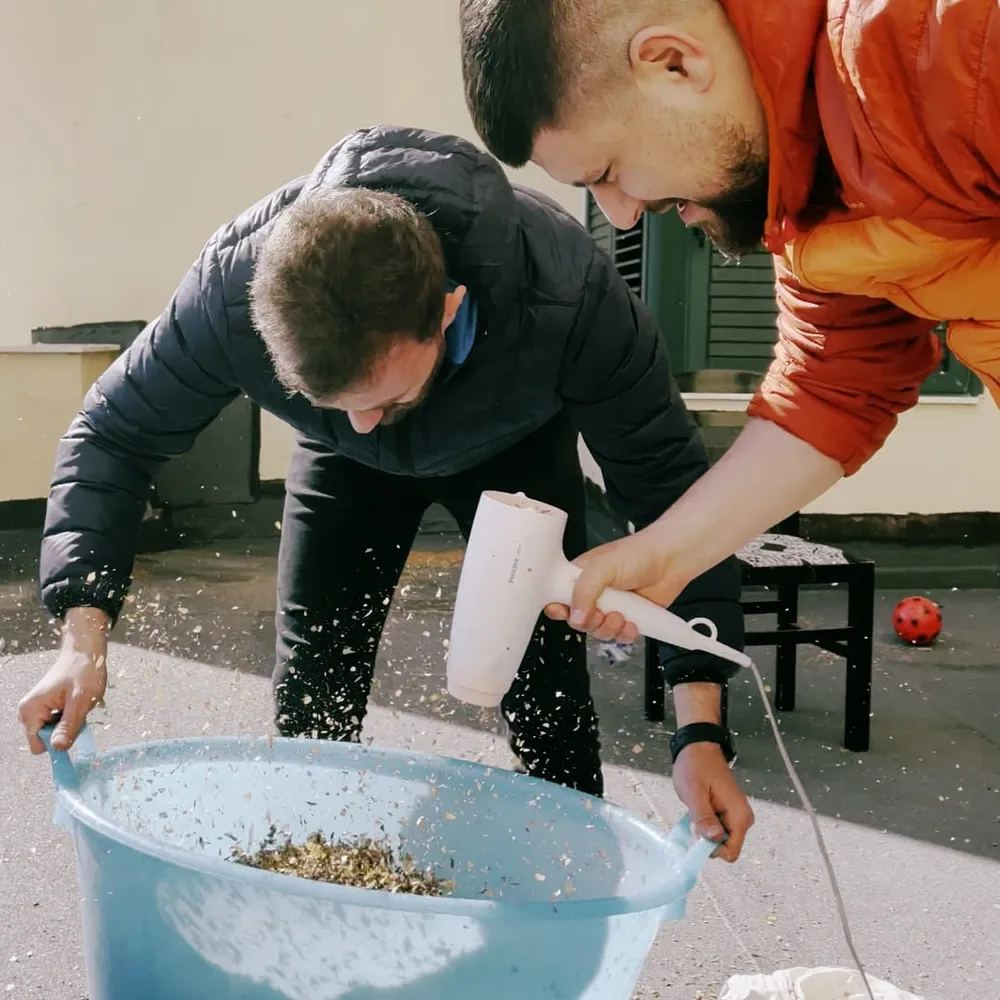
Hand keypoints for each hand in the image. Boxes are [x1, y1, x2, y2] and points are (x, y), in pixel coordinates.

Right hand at [18, 607, 109, 753]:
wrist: (84, 651)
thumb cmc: (83, 671)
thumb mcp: (80, 701)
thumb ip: (68, 726)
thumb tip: (58, 749)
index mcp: (30, 711)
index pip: (39, 746)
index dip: (58, 742)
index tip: (75, 731)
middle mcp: (28, 712)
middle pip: (46, 739)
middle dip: (65, 730)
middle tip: (78, 711)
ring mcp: (36, 709)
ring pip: (54, 731)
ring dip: (69, 722)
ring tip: (78, 704)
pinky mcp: (45, 706)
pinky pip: (57, 722)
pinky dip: (69, 716)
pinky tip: (75, 702)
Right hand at [544, 527, 691, 640]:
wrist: (671, 560)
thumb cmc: (637, 554)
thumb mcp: (603, 567)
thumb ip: (584, 590)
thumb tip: (575, 617)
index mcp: (579, 577)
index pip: (557, 597)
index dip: (557, 608)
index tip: (563, 612)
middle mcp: (593, 594)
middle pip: (577, 621)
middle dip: (589, 622)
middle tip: (600, 612)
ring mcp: (611, 607)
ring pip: (598, 632)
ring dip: (608, 629)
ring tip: (621, 616)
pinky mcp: (629, 619)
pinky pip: (619, 636)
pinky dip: (625, 634)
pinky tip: (633, 623)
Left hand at [672, 742, 753, 861]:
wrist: (698, 747)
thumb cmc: (696, 766)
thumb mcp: (695, 793)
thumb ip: (704, 817)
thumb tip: (714, 840)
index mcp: (739, 816)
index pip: (731, 852)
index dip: (712, 849)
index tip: (698, 833)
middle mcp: (742, 818)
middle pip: (726, 847)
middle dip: (707, 839)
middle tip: (694, 818)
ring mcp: (735, 815)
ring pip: (720, 839)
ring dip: (704, 830)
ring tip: (695, 810)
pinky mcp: (728, 812)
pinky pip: (717, 828)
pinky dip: (705, 824)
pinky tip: (697, 810)